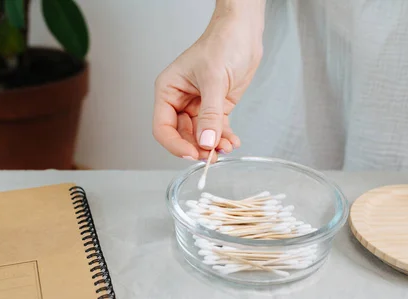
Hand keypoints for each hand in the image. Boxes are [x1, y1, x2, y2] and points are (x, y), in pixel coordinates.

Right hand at [152, 0, 264, 160]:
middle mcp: (180, 100)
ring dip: (213, 146)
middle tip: (212, 156)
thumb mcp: (214, 80)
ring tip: (227, 148)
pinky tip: (233, 142)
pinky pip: (216, 130)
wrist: (244, 32)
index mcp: (168, 90)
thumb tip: (206, 141)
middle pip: (182, 136)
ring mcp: (198, 106)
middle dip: (197, 148)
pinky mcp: (216, 108)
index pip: (163, 127)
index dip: (175, 144)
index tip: (192, 154)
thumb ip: (210, 114)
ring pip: (200, 136)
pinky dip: (224, 138)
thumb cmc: (222, 43)